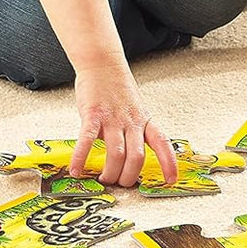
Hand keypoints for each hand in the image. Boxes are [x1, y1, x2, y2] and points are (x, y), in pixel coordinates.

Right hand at [69, 63, 178, 187]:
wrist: (102, 64)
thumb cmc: (117, 88)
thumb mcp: (135, 109)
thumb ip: (135, 131)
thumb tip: (131, 157)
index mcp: (145, 121)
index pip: (162, 143)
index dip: (168, 163)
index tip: (170, 181)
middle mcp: (131, 122)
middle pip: (137, 157)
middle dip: (129, 177)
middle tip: (120, 183)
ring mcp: (113, 119)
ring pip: (117, 154)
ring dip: (111, 172)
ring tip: (103, 179)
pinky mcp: (93, 115)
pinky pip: (87, 141)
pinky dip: (81, 158)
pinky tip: (76, 170)